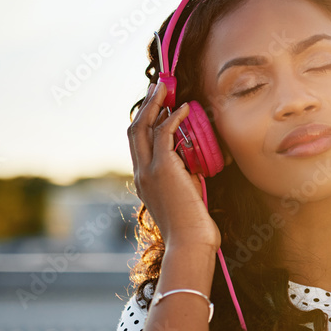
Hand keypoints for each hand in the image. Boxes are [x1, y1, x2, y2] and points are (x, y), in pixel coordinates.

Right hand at [127, 82, 220, 252]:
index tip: (158, 106)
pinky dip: (172, 118)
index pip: (138, 144)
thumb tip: (195, 162)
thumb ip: (186, 177)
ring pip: (142, 128)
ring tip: (166, 87)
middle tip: (158, 87)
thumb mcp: (187, 197)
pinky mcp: (162, 170)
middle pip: (134, 130)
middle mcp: (141, 173)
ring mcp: (149, 171)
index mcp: (144, 181)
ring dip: (154, 104)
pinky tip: (183, 108)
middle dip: (146, 105)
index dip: (146, 122)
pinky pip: (163, 135)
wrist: (190, 244)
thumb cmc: (193, 228)